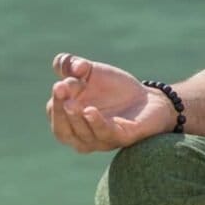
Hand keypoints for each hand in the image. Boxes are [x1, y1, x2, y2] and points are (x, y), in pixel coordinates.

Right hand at [47, 53, 175, 152]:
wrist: (149, 98)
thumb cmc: (114, 88)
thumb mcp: (90, 72)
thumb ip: (71, 64)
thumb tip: (73, 65)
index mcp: (69, 119)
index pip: (54, 113)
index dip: (57, 98)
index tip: (62, 83)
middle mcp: (82, 134)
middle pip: (63, 130)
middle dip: (59, 110)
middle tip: (60, 90)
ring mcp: (102, 139)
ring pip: (83, 135)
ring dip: (75, 119)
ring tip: (72, 104)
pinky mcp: (122, 138)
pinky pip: (106, 134)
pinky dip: (97, 124)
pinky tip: (91, 111)